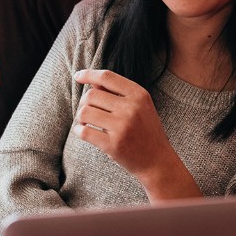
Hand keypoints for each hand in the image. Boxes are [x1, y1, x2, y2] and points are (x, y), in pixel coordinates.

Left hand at [72, 69, 199, 200]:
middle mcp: (131, 108)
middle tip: (87, 112)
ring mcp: (122, 126)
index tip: (78, 76)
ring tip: (85, 123)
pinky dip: (79, 131)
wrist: (158, 161)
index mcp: (139, 95)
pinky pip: (84, 132)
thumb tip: (92, 82)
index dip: (89, 74)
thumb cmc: (146, 132)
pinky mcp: (114, 144)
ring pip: (85, 112)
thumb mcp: (140, 107)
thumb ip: (118, 93)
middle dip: (84, 103)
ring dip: (80, 117)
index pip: (107, 77)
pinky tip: (83, 132)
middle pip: (91, 95)